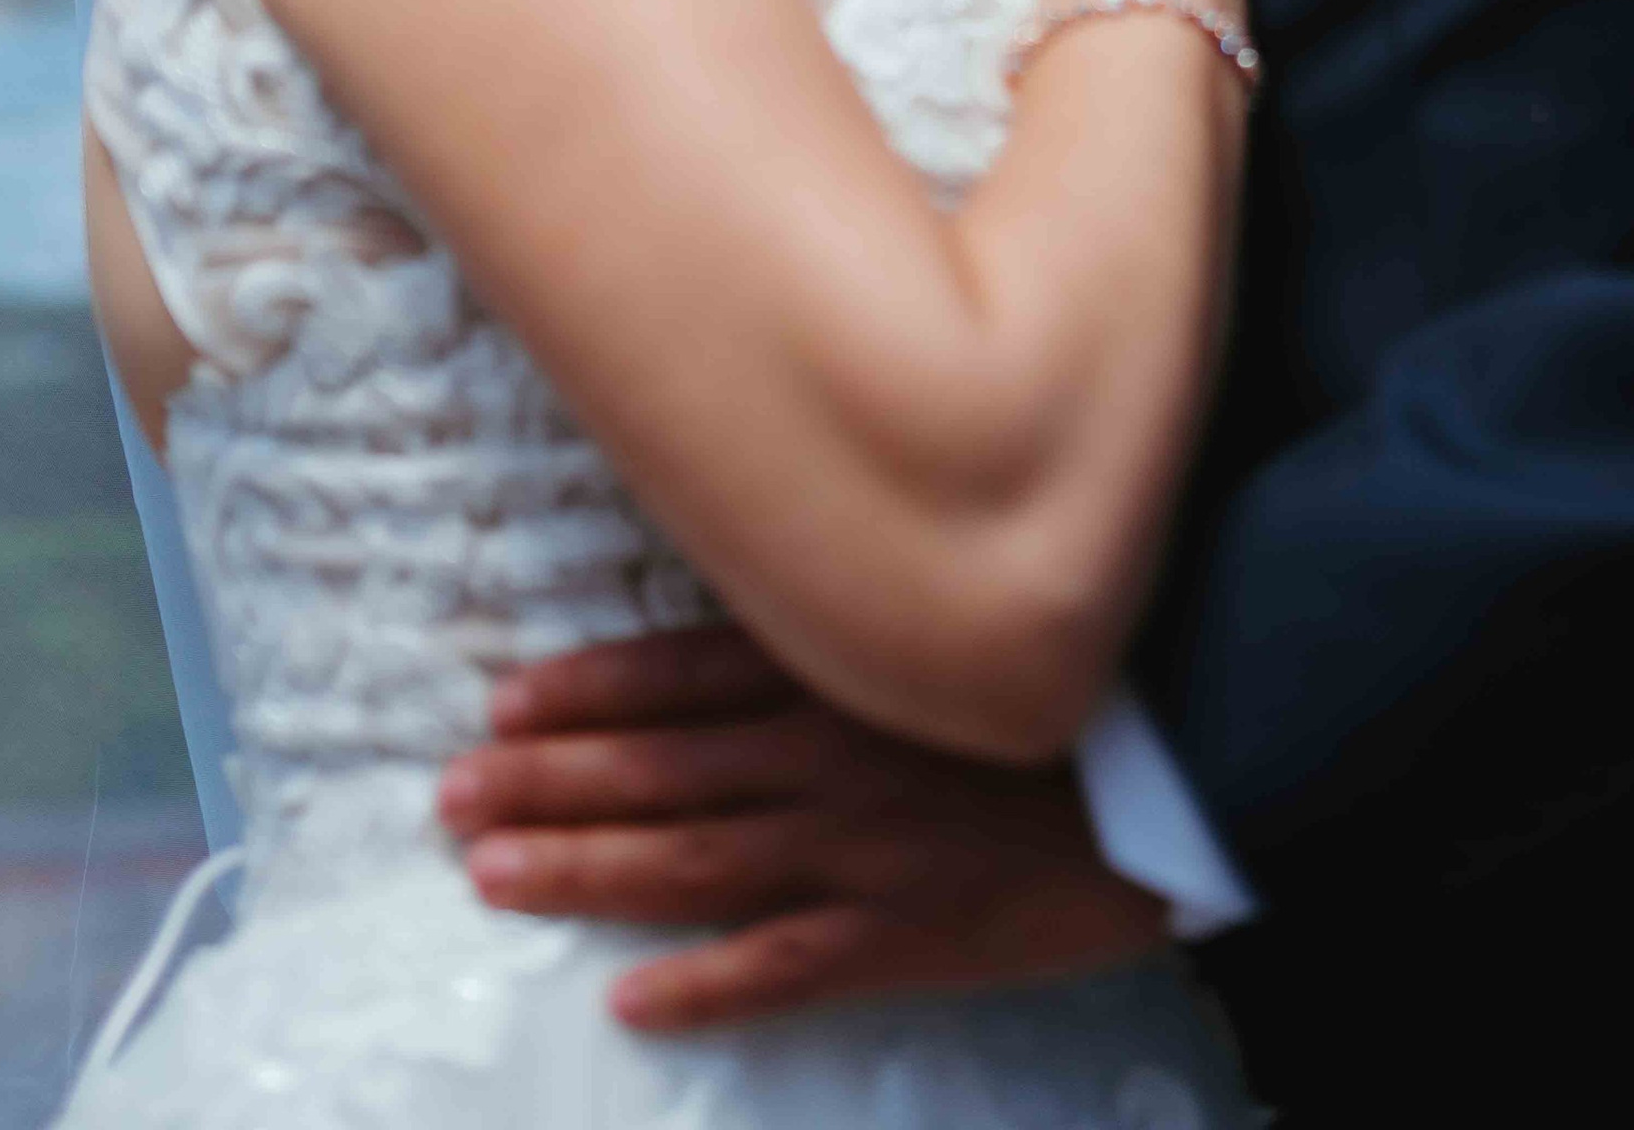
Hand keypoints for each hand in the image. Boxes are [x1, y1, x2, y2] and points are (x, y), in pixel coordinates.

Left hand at [437, 626, 1169, 1030]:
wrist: (1185, 765)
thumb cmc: (1069, 689)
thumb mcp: (947, 634)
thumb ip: (852, 639)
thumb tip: (761, 632)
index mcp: (841, 671)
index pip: (682, 673)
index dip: (587, 689)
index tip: (501, 698)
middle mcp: (831, 751)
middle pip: (660, 766)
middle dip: (546, 779)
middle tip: (448, 795)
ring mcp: (862, 847)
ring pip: (693, 858)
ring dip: (583, 866)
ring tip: (490, 873)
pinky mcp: (906, 934)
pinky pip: (786, 966)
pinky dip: (705, 984)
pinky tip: (629, 1000)